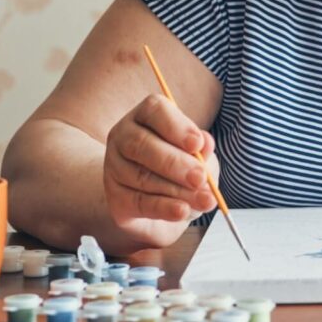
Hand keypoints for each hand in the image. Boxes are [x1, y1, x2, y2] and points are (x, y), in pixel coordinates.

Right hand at [103, 94, 218, 235]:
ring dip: (176, 190)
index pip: (155, 110)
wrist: (157, 200)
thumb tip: (206, 144)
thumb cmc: (180, 166)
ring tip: (204, 200)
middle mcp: (124, 135)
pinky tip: (182, 211)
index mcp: (146, 115)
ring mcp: (114, 166)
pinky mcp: (115, 196)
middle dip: (175, 163)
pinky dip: (164, 207)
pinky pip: (138, 202)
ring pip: (141, 176)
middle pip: (142, 144)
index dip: (177, 126)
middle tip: (200, 178)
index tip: (197, 144)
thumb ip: (202, 149)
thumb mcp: (197, 154)